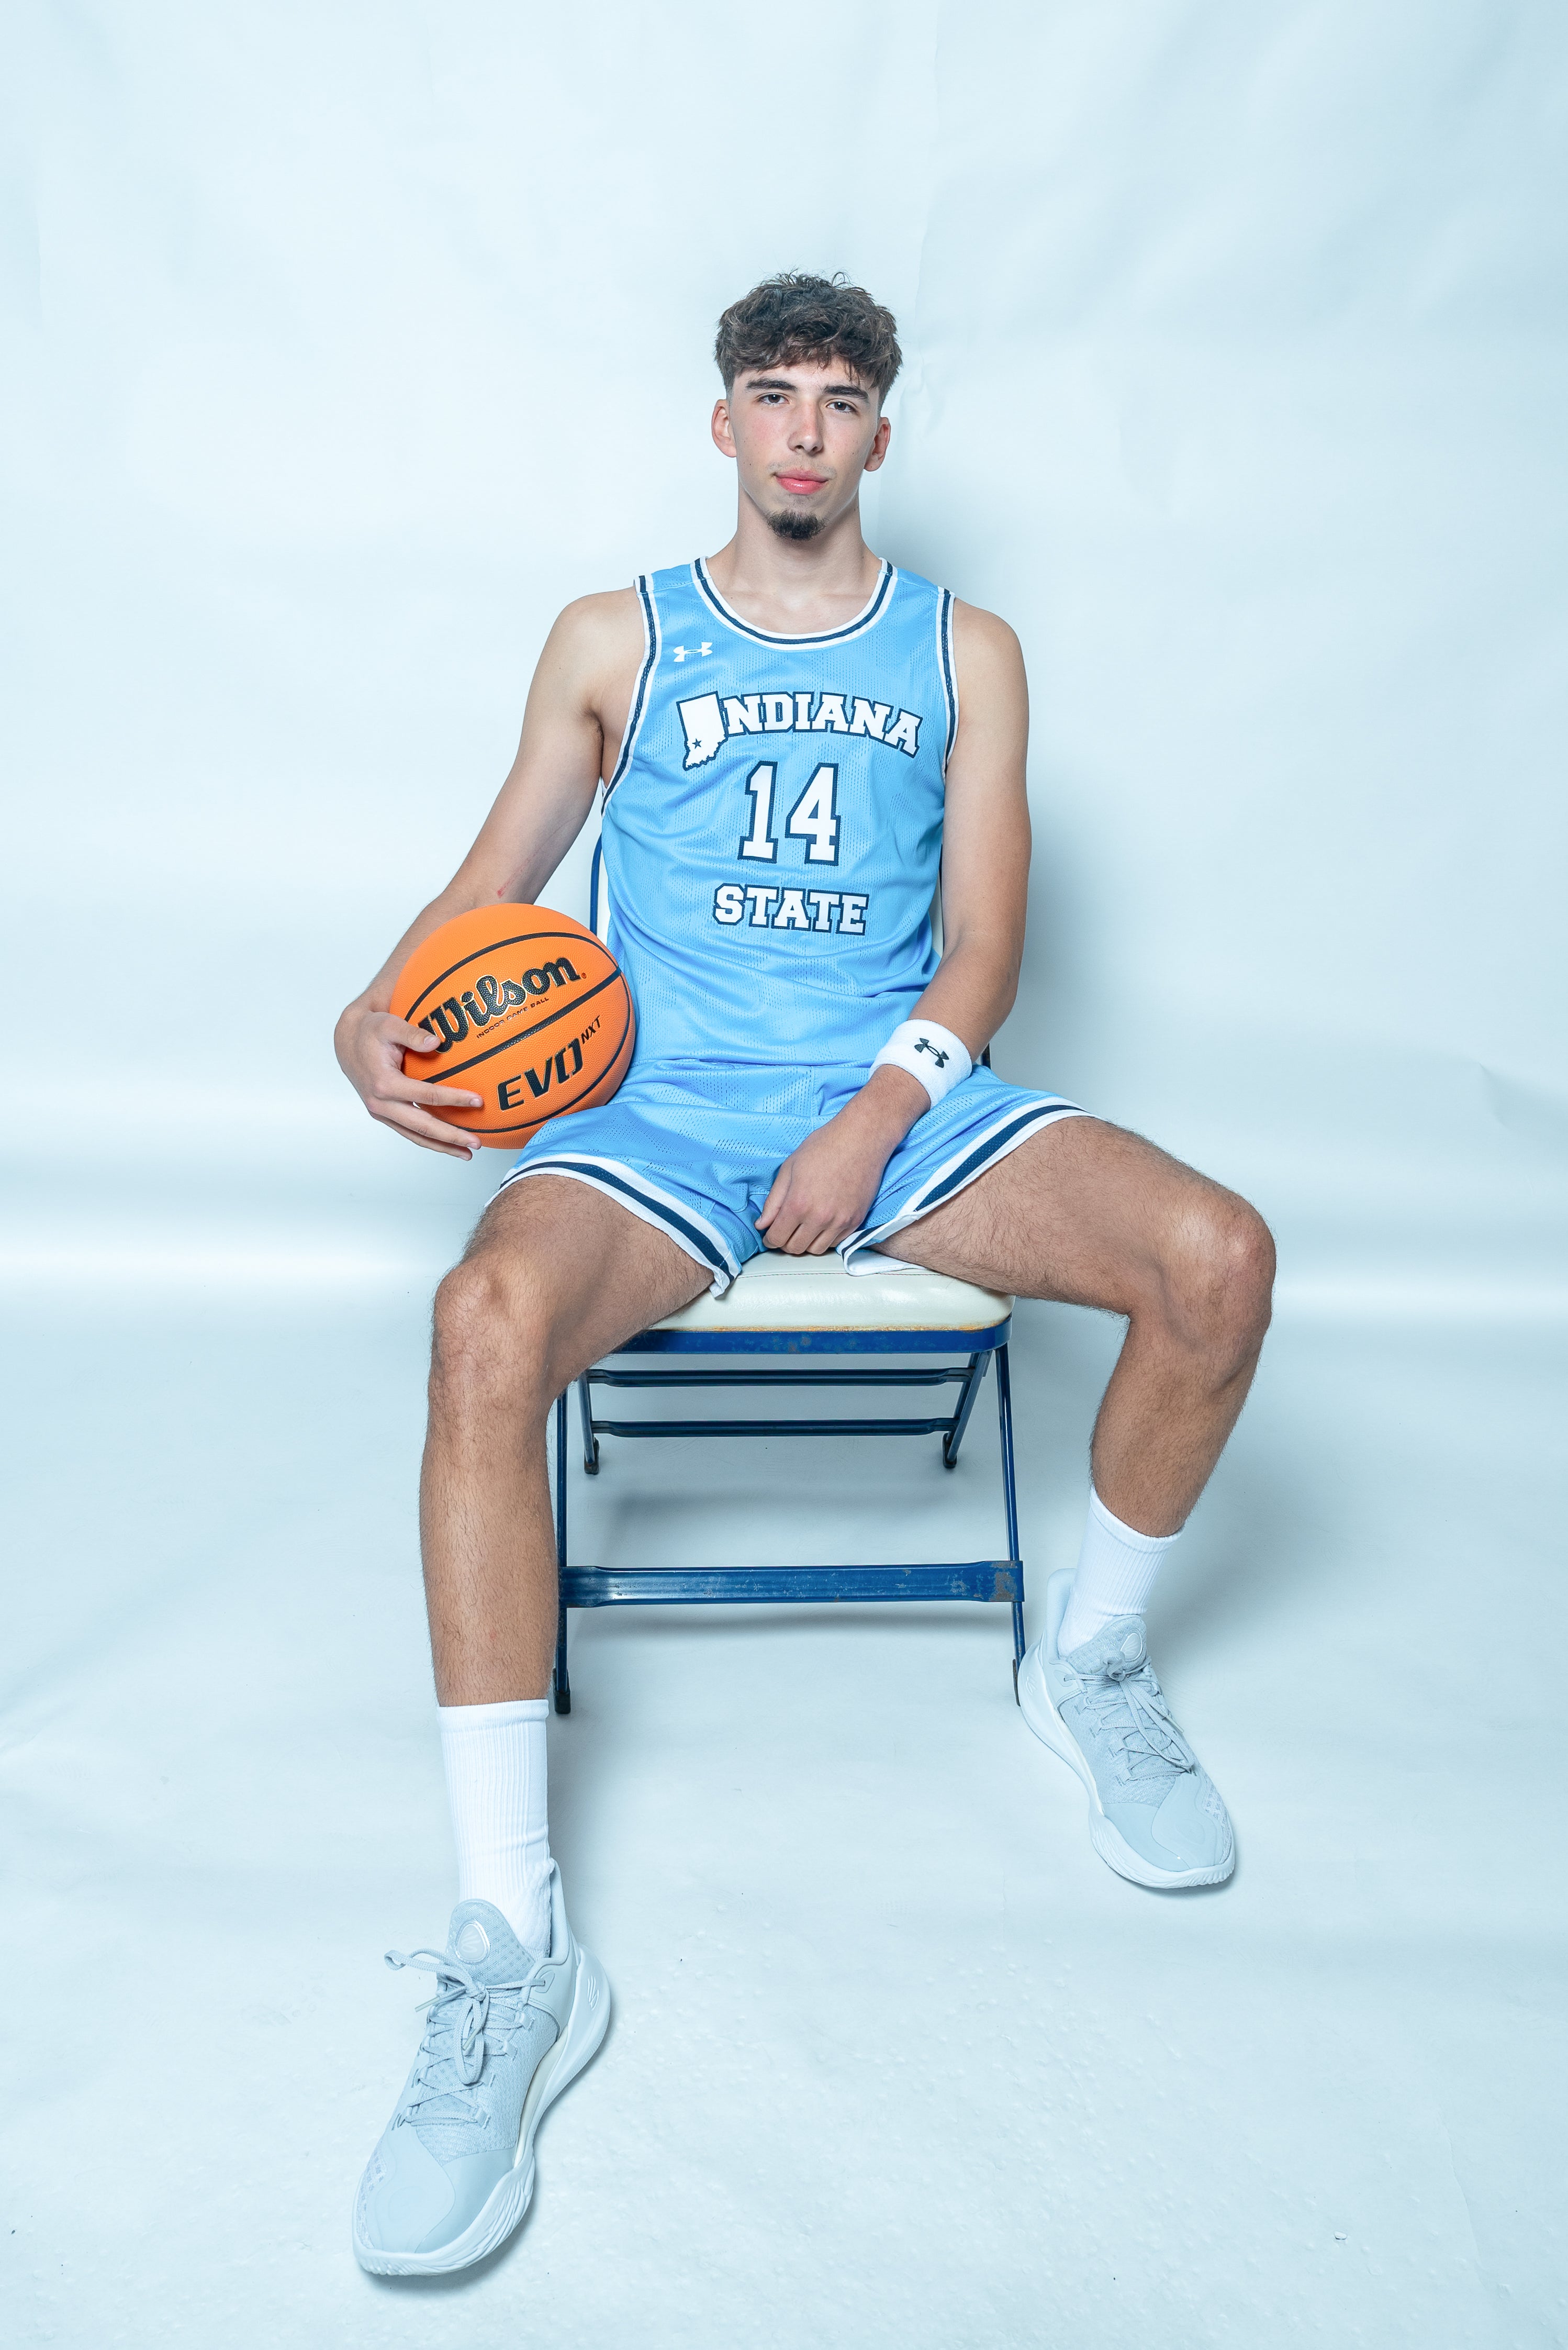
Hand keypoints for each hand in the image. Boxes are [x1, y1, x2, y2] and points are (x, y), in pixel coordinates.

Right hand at [334, 1000, 483, 1158]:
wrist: (347, 1042)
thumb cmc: (370, 1031)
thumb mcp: (389, 1025)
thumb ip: (412, 1034)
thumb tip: (436, 1042)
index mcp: (384, 1083)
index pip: (426, 1096)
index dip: (454, 1099)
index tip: (478, 1101)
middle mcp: (381, 1103)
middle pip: (422, 1126)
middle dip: (451, 1137)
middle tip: (476, 1143)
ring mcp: (381, 1112)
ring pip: (415, 1136)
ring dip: (442, 1146)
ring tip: (466, 1154)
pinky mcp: (384, 1115)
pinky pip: (409, 1131)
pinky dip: (429, 1140)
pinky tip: (447, 1143)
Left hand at [755, 1068, 927, 1254]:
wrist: (861, 1139)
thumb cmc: (823, 1146)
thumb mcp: (789, 1168)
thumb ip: (773, 1200)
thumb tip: (762, 1224)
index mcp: (798, 1204)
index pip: (777, 1238)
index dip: (769, 1239)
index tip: (769, 1235)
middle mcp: (819, 1218)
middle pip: (795, 1248)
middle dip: (785, 1242)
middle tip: (785, 1230)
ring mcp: (840, 1221)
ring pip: (816, 1250)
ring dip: (805, 1243)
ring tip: (803, 1228)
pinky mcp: (856, 1221)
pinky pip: (835, 1242)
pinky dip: (825, 1238)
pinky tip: (821, 1223)